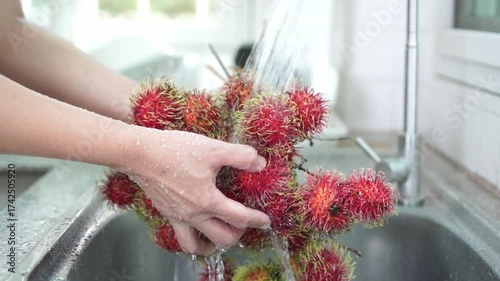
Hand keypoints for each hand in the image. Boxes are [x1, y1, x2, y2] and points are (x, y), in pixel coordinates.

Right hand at [115, 127, 269, 255]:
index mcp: (208, 201)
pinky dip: (192, 236)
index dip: (256, 220)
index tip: (265, 221)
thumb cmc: (175, 150)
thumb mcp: (213, 149)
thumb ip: (240, 156)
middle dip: (238, 234)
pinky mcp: (166, 212)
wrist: (139, 153)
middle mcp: (194, 215)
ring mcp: (178, 217)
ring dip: (211, 244)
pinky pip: (181, 235)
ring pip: (196, 245)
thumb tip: (260, 163)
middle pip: (222, 238)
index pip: (239, 217)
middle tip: (243, 224)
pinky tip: (197, 222)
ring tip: (219, 234)